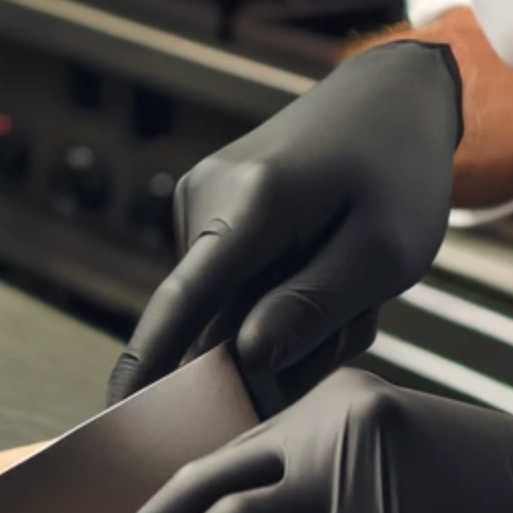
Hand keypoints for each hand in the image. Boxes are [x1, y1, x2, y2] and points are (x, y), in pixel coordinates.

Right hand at [104, 40, 461, 404]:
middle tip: (359, 314)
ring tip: (352, 285)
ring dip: (295, 322)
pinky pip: (236, 288)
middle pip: (219, 322)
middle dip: (287, 346)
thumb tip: (244, 356)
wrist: (389, 97)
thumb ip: (315, 306)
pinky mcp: (207, 212)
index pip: (184, 302)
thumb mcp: (385, 250)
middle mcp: (207, 198)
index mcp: (252, 204)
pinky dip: (285, 298)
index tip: (115, 414)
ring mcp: (200, 202)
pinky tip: (327, 271)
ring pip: (232, 312)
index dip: (149, 364)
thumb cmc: (398, 173)